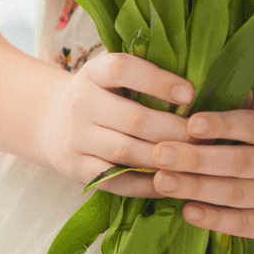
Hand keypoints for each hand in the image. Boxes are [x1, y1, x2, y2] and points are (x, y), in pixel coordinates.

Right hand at [36, 50, 192, 190]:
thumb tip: (197, 86)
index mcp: (94, 73)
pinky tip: (172, 180)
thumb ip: (146, 74)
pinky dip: (146, 184)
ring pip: (126, 152)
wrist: (51, 121)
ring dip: (164, 157)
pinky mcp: (76, 169)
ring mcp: (76, 139)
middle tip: (203, 134)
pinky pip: (115, 180)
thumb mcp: (113, 75)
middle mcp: (81, 104)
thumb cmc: (102, 93)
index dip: (158, 81)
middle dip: (174, 129)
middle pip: (133, 119)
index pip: (123, 70)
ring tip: (194, 157)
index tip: (190, 94)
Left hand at [148, 97, 253, 245]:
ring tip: (161, 181)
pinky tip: (189, 212)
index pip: (250, 126)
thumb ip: (250, 106)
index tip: (191, 121)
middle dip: (196, 158)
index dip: (222, 124)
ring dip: (196, 188)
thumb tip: (212, 81)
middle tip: (159, 153)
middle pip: (236, 161)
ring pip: (234, 193)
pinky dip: (215, 219)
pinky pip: (243, 224)